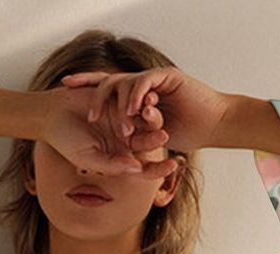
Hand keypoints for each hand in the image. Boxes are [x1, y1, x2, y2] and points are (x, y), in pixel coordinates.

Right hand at [40, 84, 175, 178]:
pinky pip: (132, 102)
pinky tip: (147, 99)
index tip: (172, 166)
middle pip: (146, 143)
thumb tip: (135, 169)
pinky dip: (139, 101)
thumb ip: (111, 166)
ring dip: (151, 119)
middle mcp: (124, 141)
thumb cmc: (66, 141)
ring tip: (155, 115)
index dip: (159, 169)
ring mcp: (122, 120)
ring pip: (142, 121)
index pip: (143, 168)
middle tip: (163, 135)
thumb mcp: (88, 158)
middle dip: (155, 140)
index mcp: (119, 159)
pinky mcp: (118, 101)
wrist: (51, 114)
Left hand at [60, 68, 229, 153]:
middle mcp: (141, 86)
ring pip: (124, 83)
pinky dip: (135, 95)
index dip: (86, 89)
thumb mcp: (152, 140)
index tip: (65, 91)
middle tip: (77, 100)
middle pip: (108, 82)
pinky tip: (131, 110)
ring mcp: (152, 80)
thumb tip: (115, 151)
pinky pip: (144, 83)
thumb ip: (134, 140)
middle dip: (89, 87)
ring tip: (108, 118)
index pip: (107, 91)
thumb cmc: (189, 132)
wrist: (213, 122)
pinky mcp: (166, 77)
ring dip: (114, 101)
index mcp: (135, 98)